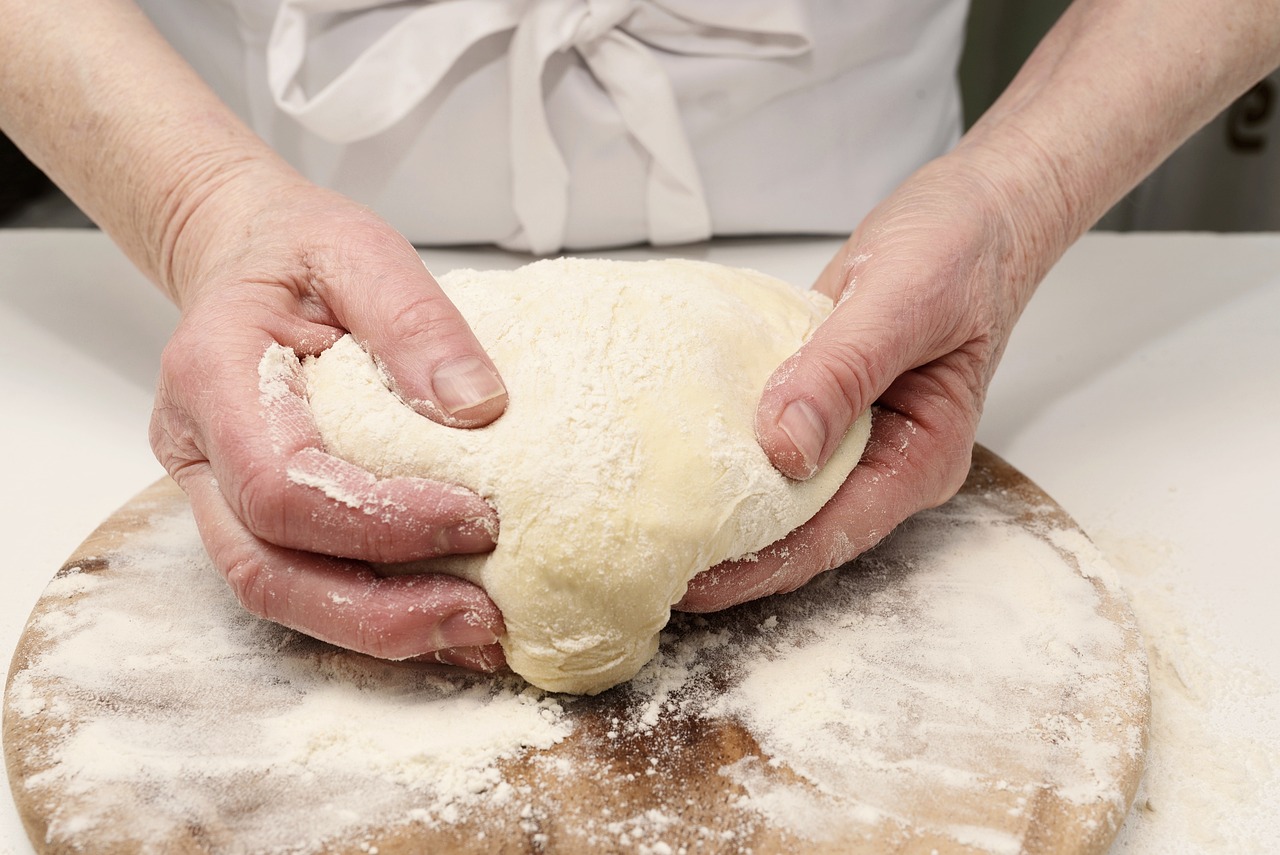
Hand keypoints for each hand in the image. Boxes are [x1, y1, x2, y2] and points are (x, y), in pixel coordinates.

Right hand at [149, 166, 509, 668]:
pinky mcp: (255, 515)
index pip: (281, 485)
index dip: (378, 519)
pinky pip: (304, 582)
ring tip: (480, 630)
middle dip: (380, 611)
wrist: (247, 256)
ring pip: (280, 594)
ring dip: (381, 629)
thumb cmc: (296, 252)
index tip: (477, 516)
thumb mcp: (360, 250)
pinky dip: (377, 612)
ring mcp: (218, 493)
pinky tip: (450, 615)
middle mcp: (199, 452)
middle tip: (483, 616)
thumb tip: (479, 408)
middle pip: (267, 570)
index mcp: (213, 376)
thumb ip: (414, 319)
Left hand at [679, 155, 1046, 611]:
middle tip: (645, 560)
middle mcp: (881, 459)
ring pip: (776, 486)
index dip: (758, 565)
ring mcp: (848, 432)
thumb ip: (842, 373)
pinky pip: (765, 433)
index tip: (689, 579)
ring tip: (647, 519)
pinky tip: (671, 450)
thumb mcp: (901, 303)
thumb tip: (785, 450)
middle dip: (727, 551)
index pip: (829, 534)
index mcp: (918, 458)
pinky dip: (723, 444)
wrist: (973, 204)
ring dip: (719, 503)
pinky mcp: (818, 399)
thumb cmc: (961, 247)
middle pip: (797, 527)